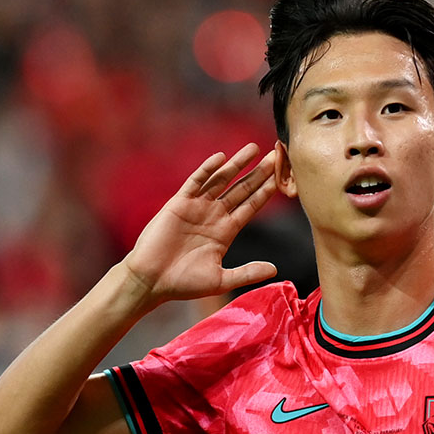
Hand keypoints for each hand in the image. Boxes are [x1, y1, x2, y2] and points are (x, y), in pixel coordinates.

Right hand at [121, 143, 278, 304]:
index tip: (282, 177)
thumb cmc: (183, 284)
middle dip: (258, 173)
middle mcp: (213, 215)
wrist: (152, 281)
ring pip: (221, 180)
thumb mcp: (221, 279)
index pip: (251, 206)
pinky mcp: (178, 204)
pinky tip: (221, 158)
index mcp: (225, 232)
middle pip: (241, 189)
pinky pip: (195, 182)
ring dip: (236, 164)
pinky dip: (207, 170)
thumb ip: (248, 273)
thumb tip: (275, 269)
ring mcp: (196, 207)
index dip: (266, 192)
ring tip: (253, 148)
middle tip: (276, 155)